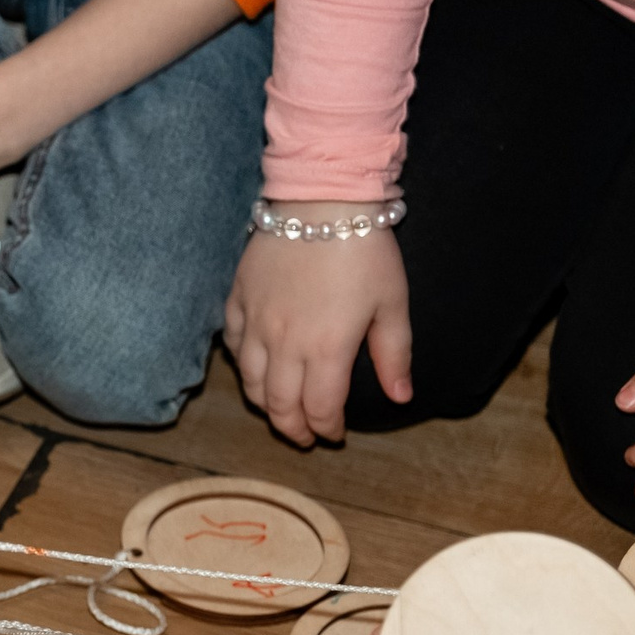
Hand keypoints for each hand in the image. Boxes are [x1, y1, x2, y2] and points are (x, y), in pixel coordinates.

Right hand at [223, 208, 411, 445]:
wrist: (321, 199)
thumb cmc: (364, 249)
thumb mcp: (392, 302)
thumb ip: (393, 355)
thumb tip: (400, 397)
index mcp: (327, 349)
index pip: (320, 408)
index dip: (327, 429)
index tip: (335, 434)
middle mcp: (285, 344)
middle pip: (279, 405)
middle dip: (292, 428)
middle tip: (303, 435)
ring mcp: (256, 323)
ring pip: (250, 382)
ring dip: (264, 404)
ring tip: (278, 409)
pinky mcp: (238, 300)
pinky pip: (233, 345)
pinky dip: (244, 364)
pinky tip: (256, 365)